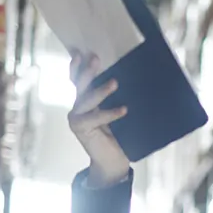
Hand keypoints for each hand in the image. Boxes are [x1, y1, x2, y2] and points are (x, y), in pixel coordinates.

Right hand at [68, 52, 129, 186]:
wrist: (113, 161)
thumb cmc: (118, 135)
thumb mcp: (118, 112)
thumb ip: (118, 98)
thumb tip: (135, 77)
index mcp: (86, 101)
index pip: (78, 79)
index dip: (78, 66)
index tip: (80, 51)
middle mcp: (78, 107)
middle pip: (80, 84)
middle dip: (87, 71)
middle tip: (96, 58)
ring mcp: (77, 118)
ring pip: (86, 99)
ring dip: (100, 90)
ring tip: (114, 82)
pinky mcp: (81, 129)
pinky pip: (95, 117)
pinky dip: (109, 113)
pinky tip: (124, 110)